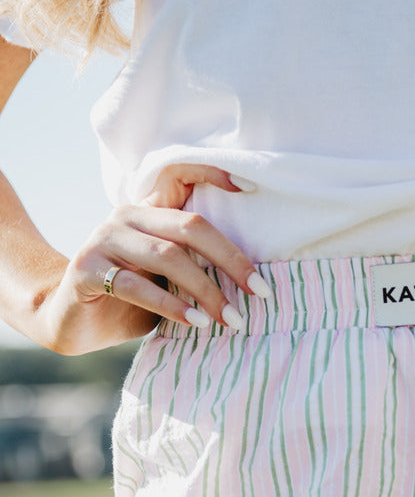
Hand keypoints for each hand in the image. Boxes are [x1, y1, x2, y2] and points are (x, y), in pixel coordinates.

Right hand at [40, 164, 263, 354]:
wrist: (73, 323)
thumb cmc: (131, 303)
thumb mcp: (169, 281)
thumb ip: (196, 268)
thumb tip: (252, 279)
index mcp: (149, 213)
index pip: (181, 177)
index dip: (214, 174)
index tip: (251, 189)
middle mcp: (127, 217)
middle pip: (191, 227)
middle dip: (231, 260)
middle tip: (259, 291)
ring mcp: (105, 240)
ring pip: (168, 257)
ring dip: (206, 291)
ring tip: (231, 318)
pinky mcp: (88, 269)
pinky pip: (138, 287)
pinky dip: (172, 306)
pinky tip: (196, 322)